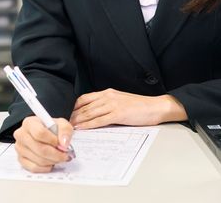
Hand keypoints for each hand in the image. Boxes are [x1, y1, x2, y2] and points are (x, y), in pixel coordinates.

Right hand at [12, 116, 73, 172]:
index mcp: (29, 123)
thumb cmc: (51, 128)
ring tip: (59, 157)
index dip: (53, 140)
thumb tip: (64, 143)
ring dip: (53, 161)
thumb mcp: (61, 123)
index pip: (40, 133)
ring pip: (39, 160)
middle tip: (65, 155)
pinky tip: (51, 162)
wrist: (45, 134)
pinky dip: (46, 167)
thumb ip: (65, 130)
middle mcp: (21, 135)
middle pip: (40, 148)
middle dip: (56, 154)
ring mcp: (20, 148)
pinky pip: (34, 168)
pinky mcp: (21, 159)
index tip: (61, 143)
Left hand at [69, 89, 186, 128]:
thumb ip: (108, 105)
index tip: (68, 114)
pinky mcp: (118, 114)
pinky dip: (88, 125)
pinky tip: (82, 128)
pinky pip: (99, 120)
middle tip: (64, 124)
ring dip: (78, 121)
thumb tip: (95, 114)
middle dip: (73, 116)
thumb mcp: (121, 101)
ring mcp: (113, 105)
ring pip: (90, 113)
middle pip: (85, 106)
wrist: (156, 107)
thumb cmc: (140, 106)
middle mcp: (108, 97)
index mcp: (108, 93)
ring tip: (70, 127)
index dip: (74, 107)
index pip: (85, 98)